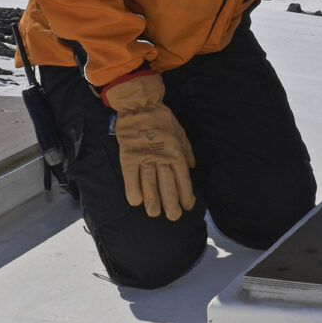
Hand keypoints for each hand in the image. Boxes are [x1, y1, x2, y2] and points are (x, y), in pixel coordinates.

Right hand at [103, 73, 195, 220]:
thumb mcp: (181, 133)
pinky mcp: (129, 156)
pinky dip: (133, 190)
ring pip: (150, 183)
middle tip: (174, 216)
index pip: (183, 177)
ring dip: (153, 200)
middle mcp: (162, 157)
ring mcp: (145, 158)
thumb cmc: (162, 120)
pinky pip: (131, 177)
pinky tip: (136, 202)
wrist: (141, 106)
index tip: (188, 206)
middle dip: (171, 202)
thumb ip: (187, 151)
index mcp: (176, 152)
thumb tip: (192, 167)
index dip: (186, 193)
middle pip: (168, 184)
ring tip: (155, 213)